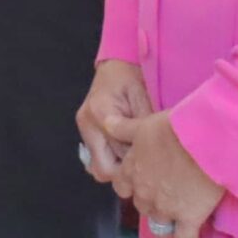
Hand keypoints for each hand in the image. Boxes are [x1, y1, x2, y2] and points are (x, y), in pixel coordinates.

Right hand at [76, 60, 151, 181]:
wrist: (117, 64)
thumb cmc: (132, 76)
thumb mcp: (144, 98)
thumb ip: (145, 126)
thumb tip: (153, 154)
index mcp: (101, 113)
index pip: (118, 156)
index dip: (137, 165)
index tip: (153, 164)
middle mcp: (87, 123)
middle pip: (103, 169)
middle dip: (125, 173)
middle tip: (147, 166)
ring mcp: (84, 128)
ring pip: (97, 168)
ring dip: (117, 168)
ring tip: (137, 159)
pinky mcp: (85, 131)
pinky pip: (96, 159)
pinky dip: (111, 161)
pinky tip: (127, 153)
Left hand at [106, 111, 224, 237]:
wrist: (206, 139)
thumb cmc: (175, 127)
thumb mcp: (143, 124)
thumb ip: (122, 128)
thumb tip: (105, 122)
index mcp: (131, 170)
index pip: (121, 187)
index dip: (132, 186)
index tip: (145, 182)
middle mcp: (144, 192)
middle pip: (142, 206)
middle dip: (152, 202)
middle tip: (170, 194)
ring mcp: (165, 208)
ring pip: (159, 225)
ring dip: (168, 221)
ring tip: (182, 215)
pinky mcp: (189, 218)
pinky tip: (194, 237)